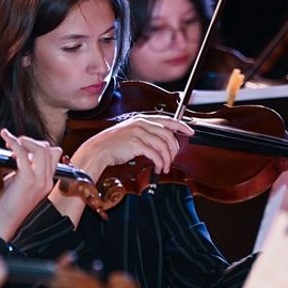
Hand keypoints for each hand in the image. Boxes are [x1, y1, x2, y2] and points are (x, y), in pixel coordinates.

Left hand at [0, 129, 61, 240]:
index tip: (23, 145)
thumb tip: (18, 152)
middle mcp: (46, 180)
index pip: (54, 154)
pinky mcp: (28, 180)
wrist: (4, 223)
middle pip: (49, 148)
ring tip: (12, 142)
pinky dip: (14, 142)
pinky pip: (23, 154)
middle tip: (16, 143)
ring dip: (25, 140)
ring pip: (41, 148)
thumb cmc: (8, 206)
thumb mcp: (21, 184)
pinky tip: (7, 138)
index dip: (39, 145)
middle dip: (31, 141)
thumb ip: (25, 169)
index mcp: (47, 182)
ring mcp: (39, 180)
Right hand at [69, 114, 193, 179]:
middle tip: (173, 158)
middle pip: (168, 134)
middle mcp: (141, 124)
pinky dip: (160, 162)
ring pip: (163, 145)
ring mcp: (138, 133)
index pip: (167, 120)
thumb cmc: (112, 144)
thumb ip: (145, 133)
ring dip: (167, 158)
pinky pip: (155, 154)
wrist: (98, 150)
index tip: (189, 131)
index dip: (181, 125)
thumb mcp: (130, 132)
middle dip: (174, 148)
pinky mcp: (135, 144)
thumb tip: (162, 141)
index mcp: (141, 119)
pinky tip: (158, 167)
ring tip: (164, 166)